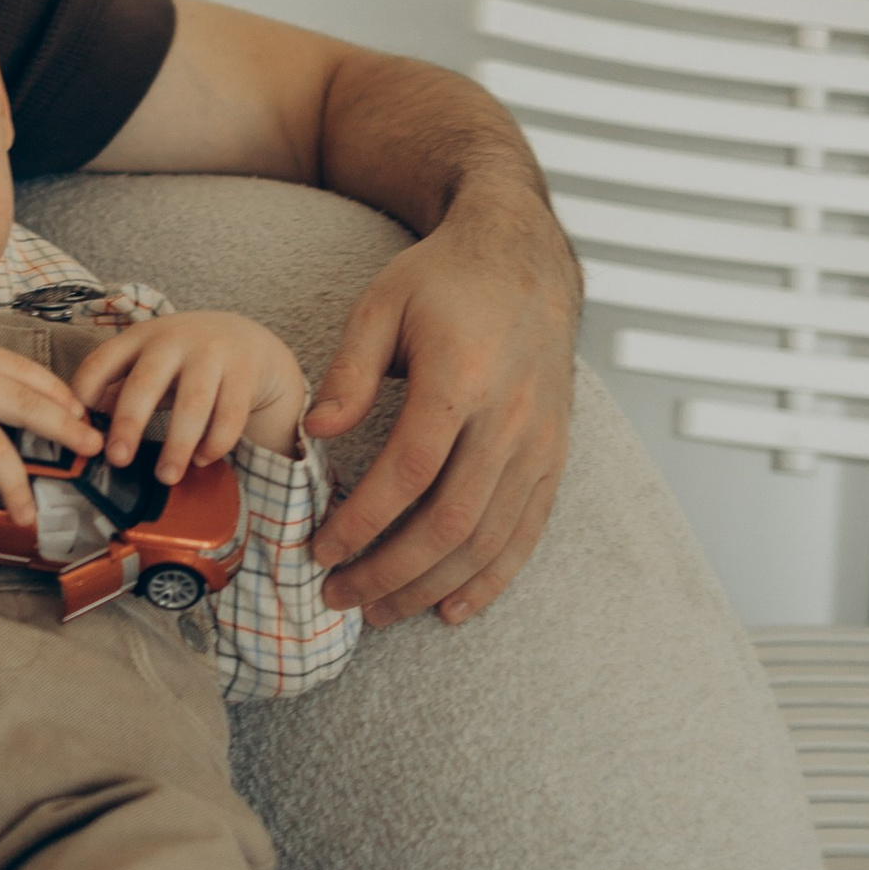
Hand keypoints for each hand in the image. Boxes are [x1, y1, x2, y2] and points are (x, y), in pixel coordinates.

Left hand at [67, 312, 307, 479]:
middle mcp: (173, 340)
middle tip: (118, 459)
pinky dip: (215, 443)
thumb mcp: (148, 360)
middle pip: (146, 382)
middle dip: (129, 423)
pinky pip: (229, 415)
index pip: (102, 360)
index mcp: (140, 337)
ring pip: (193, 404)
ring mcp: (211, 354)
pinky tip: (202, 460)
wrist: (246, 338)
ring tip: (166, 477)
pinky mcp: (243, 373)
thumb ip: (117, 386)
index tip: (77, 424)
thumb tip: (83, 424)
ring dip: (178, 445)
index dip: (85, 390)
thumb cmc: (184, 359)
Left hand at [305, 195, 578, 626]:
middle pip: (449, 522)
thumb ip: (348, 371)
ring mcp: (539, 444)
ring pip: (488, 539)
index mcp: (461, 379)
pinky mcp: (554, 457)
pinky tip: (453, 608)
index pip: (408, 473)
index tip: (319, 550)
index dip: (362, 522)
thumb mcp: (381, 305)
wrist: (526, 260)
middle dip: (389, 571)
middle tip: (339, 596)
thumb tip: (314, 434)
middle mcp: (509, 419)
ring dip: (431, 585)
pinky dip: (491, 578)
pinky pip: (526, 532)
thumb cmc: (444, 279)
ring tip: (380, 610)